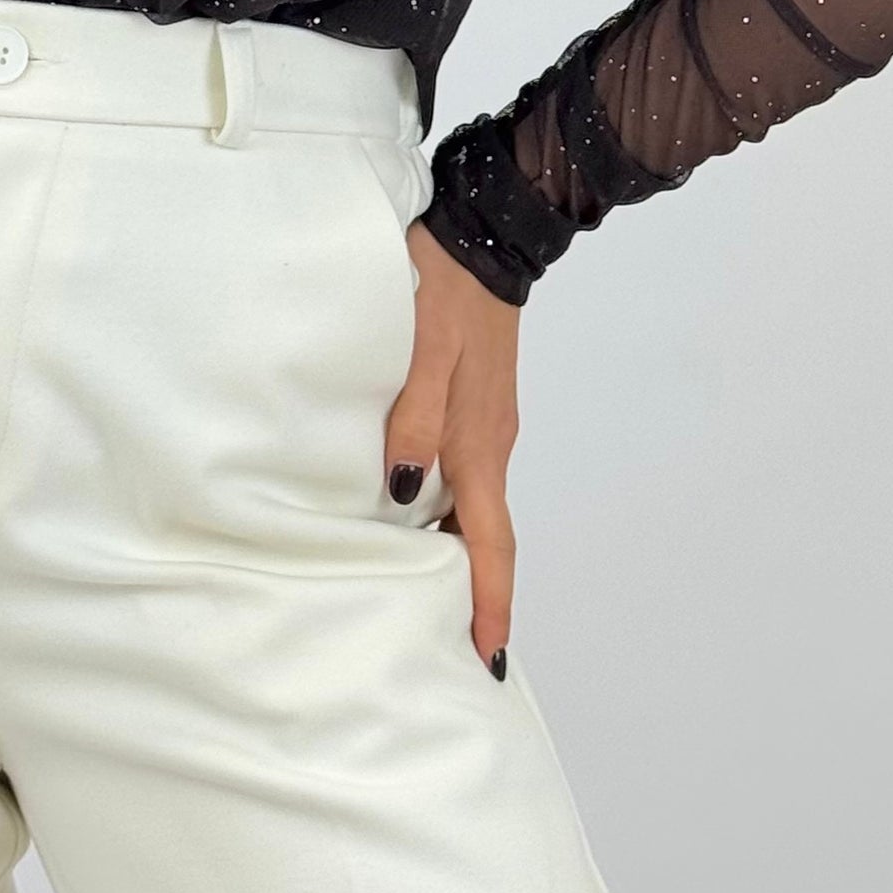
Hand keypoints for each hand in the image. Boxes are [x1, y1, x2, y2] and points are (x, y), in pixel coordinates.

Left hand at [385, 220, 522, 673]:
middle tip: (451, 645)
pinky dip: (448, 509)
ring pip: (473, 506)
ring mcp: (486, 423)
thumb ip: (413, 418)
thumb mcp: (423, 349)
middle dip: (475, 593)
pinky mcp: (476, 402)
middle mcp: (490, 443)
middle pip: (486, 536)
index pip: (491, 544)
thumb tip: (401, 492)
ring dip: (458, 553)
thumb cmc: (445, 288)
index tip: (488, 658)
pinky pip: (465, 474)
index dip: (491, 603)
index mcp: (479, 443)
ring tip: (426, 594)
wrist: (482, 234)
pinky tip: (415, 511)